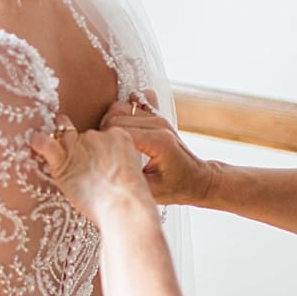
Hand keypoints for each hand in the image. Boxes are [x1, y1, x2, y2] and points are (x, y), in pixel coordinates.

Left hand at [29, 122, 156, 225]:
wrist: (125, 207)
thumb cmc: (131, 197)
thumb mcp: (134, 170)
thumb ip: (120, 162)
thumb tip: (109, 169)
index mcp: (119, 135)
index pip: (103, 135)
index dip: (100, 149)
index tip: (101, 162)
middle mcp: (98, 135)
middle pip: (84, 136)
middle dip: (82, 150)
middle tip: (86, 171)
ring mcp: (79, 145)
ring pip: (64, 137)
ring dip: (61, 144)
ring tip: (61, 158)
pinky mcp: (63, 161)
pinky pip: (46, 145)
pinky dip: (40, 143)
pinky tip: (35, 143)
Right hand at [99, 98, 214, 204]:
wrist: (197, 179)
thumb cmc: (176, 188)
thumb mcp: (150, 192)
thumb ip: (128, 179)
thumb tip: (101, 171)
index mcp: (158, 141)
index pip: (117, 131)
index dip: (103, 144)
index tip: (99, 158)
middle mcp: (159, 124)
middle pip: (115, 116)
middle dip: (103, 134)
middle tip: (103, 154)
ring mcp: (158, 117)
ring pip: (119, 108)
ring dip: (109, 124)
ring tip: (110, 144)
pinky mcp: (156, 115)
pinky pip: (130, 103)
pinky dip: (122, 113)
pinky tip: (121, 130)